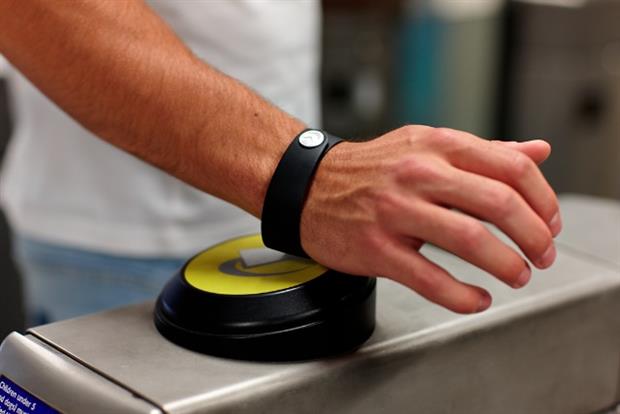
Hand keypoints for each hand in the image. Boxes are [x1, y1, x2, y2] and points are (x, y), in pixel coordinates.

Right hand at [300, 126, 560, 313]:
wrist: (309, 186)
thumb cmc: (372, 169)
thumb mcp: (427, 146)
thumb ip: (484, 151)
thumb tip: (539, 151)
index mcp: (437, 146)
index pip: (511, 166)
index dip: (543, 199)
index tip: (550, 223)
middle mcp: (418, 174)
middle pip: (498, 202)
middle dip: (533, 236)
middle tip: (543, 255)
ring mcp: (395, 211)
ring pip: (468, 240)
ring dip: (506, 264)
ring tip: (518, 275)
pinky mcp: (376, 248)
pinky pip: (428, 278)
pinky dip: (462, 296)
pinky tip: (478, 300)